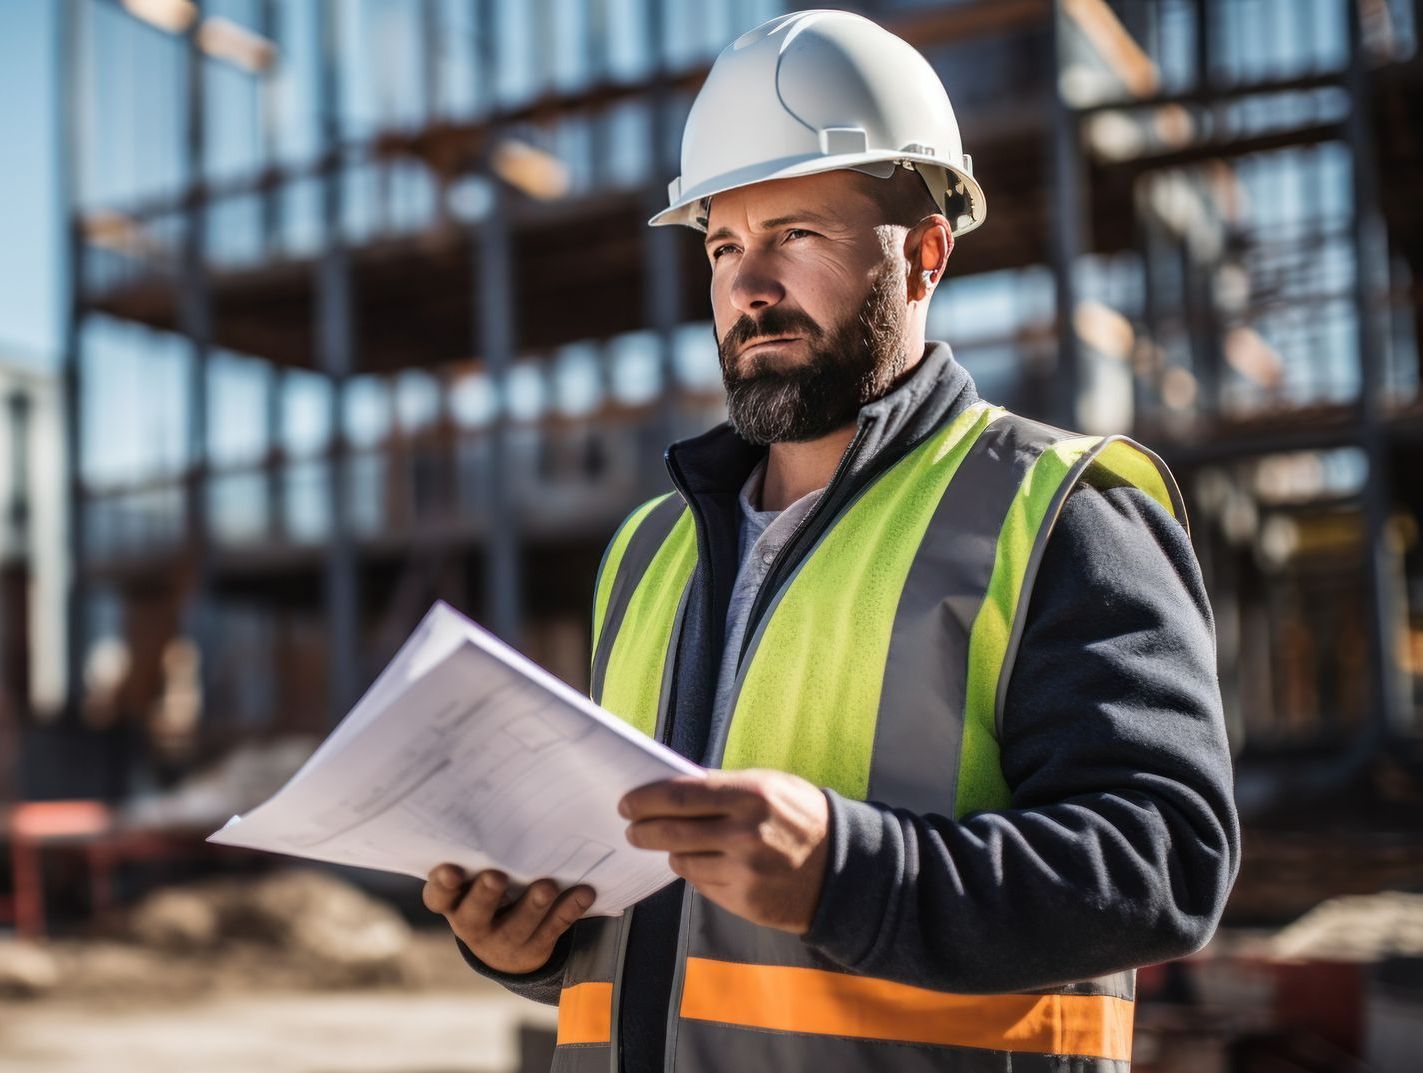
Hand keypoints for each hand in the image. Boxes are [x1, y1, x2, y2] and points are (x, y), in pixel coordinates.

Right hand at [422, 864, 594, 974]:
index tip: (451, 869)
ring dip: (533, 905)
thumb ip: (480, 857)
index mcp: (454, 904)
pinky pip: (554, 928)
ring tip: (546, 886)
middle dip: (485, 895)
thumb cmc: (488, 895)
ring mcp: (505, 940)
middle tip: (496, 876)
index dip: (442, 885)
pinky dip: (570, 908)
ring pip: (519, 925)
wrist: (506, 951)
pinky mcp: (536, 947)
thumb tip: (498, 805)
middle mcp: (474, 925)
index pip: (438, 897)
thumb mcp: (474, 882)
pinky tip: (585, 892)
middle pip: (475, 914)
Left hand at [620, 769, 829, 933]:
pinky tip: (704, 863)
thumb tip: (675, 790)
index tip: (627, 803)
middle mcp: (744, 833)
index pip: (680, 796)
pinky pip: (702, 884)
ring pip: (683, 860)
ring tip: (671, 843)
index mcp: (750, 795)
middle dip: (642, 829)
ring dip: (671, 851)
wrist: (846, 869)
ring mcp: (744, 871)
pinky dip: (696, 872)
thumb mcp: (771, 786)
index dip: (646, 800)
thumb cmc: (802, 818)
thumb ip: (726, 788)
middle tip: (631, 827)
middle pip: (671, 831)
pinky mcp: (744, 900)